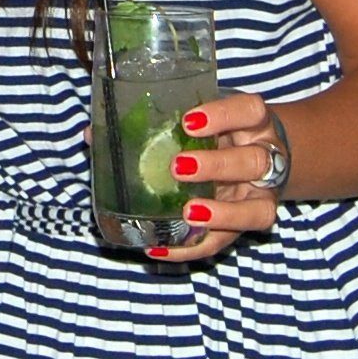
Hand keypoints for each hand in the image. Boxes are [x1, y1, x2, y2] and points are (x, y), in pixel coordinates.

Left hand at [139, 91, 281, 263]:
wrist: (258, 155)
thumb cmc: (218, 132)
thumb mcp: (199, 117)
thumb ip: (154, 121)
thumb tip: (91, 134)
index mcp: (253, 122)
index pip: (249, 110)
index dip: (223, 115)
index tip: (188, 122)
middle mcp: (266, 157)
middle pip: (255, 161)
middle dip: (218, 165)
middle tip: (178, 167)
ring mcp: (262, 196)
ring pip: (257, 209)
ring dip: (221, 214)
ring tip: (187, 213)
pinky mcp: (249, 223)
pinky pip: (228, 242)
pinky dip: (194, 247)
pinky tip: (161, 247)